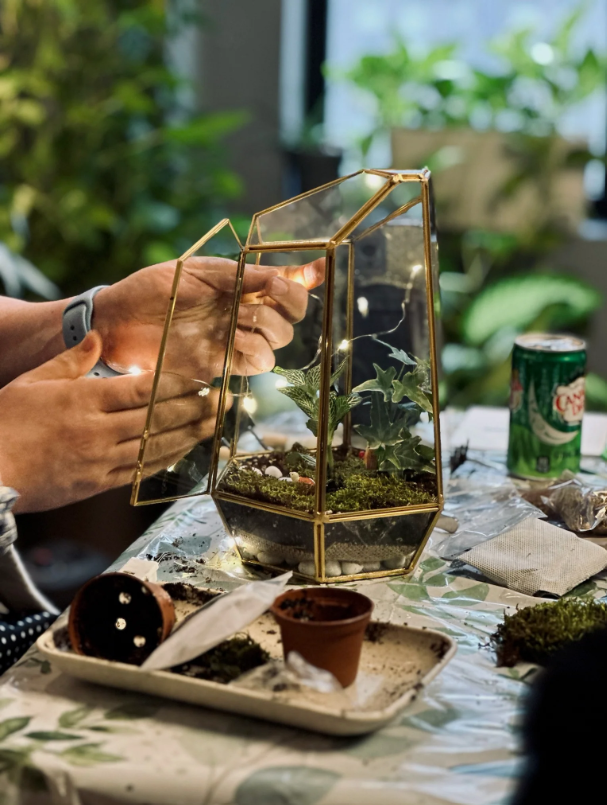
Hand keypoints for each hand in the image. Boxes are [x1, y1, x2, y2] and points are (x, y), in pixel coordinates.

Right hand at [0, 332, 217, 512]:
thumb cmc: (6, 422)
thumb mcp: (35, 381)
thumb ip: (72, 360)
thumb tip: (100, 337)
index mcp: (85, 400)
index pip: (143, 390)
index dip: (177, 385)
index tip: (201, 379)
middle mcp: (99, 430)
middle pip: (158, 418)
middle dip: (196, 409)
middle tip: (224, 401)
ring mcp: (101, 460)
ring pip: (155, 446)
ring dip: (190, 435)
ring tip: (215, 425)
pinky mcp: (98, 483)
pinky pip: (141, 471)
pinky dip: (165, 460)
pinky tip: (184, 451)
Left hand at [92, 256, 324, 383]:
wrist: (119, 322)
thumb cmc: (153, 288)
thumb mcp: (199, 272)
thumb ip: (242, 276)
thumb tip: (282, 275)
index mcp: (240, 285)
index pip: (285, 284)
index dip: (304, 279)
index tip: (314, 272)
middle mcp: (243, 312)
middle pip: (292, 316)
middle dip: (288, 305)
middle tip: (267, 295)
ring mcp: (234, 338)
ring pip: (280, 341)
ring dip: (270, 328)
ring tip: (241, 319)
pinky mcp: (222, 363)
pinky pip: (257, 363)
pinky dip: (255, 351)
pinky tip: (235, 341)